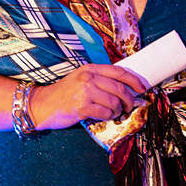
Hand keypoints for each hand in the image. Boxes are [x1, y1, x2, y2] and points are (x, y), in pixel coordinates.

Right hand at [29, 64, 148, 129]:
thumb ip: (99, 79)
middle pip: (120, 88)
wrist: (43, 104)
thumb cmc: (64, 93)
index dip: (134, 80)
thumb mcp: (81, 79)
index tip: (142, 87)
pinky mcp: (82, 107)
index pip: (119, 71)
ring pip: (114, 102)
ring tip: (114, 112)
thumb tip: (124, 88)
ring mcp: (85, 92)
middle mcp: (88, 78)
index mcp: (90, 69)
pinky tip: (104, 116)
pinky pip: (105, 112)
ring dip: (118, 110)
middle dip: (129, 99)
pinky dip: (109, 116)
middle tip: (129, 106)